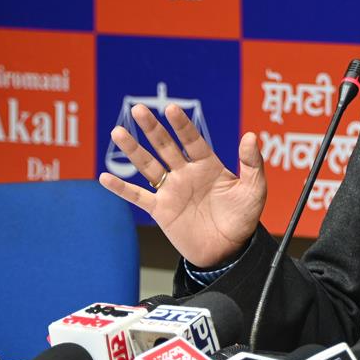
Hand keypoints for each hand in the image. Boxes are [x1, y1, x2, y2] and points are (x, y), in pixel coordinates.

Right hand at [98, 103, 266, 267]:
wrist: (230, 250)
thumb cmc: (244, 218)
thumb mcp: (254, 189)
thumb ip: (252, 163)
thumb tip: (251, 136)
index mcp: (208, 165)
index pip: (192, 140)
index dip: (181, 125)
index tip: (171, 109)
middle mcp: (186, 173)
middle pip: (165, 146)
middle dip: (152, 128)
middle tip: (138, 109)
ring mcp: (171, 191)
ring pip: (148, 166)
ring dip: (133, 150)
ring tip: (117, 132)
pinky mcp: (161, 211)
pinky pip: (138, 197)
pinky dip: (121, 188)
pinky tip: (104, 177)